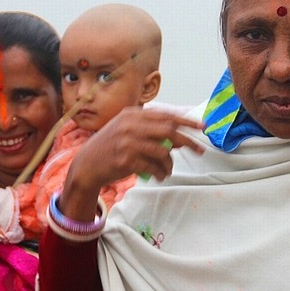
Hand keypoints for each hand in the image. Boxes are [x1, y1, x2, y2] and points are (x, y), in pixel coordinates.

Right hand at [61, 109, 203, 216]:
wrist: (86, 165)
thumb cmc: (110, 148)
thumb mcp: (126, 130)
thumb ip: (149, 129)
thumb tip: (178, 137)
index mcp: (132, 114)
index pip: (165, 115)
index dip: (186, 121)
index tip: (202, 127)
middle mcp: (130, 125)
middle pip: (169, 130)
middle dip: (188, 141)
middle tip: (199, 150)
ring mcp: (127, 142)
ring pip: (163, 151)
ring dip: (170, 163)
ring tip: (167, 171)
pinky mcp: (126, 159)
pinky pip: (153, 166)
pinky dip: (161, 172)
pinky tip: (160, 176)